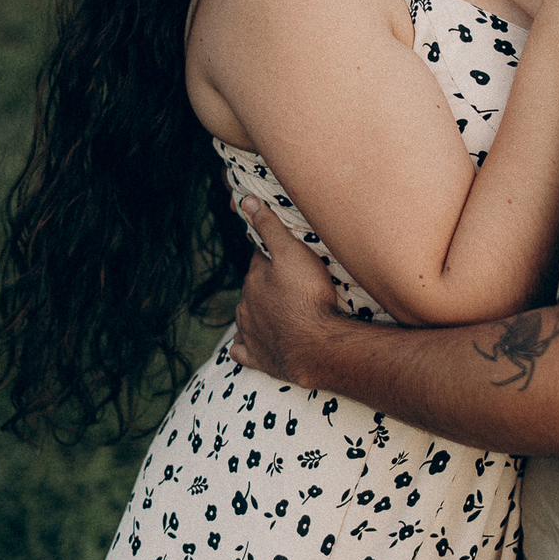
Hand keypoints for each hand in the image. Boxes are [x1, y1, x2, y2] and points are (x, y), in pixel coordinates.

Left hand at [230, 198, 343, 386]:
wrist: (316, 346)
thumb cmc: (307, 296)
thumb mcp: (292, 252)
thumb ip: (269, 227)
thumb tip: (245, 201)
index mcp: (253, 278)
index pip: (258, 258)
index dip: (271, 253)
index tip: (284, 251)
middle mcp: (246, 305)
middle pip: (253, 287)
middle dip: (266, 282)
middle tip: (291, 281)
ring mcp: (250, 333)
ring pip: (247, 316)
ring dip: (258, 311)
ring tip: (278, 309)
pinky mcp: (258, 357)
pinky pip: (242, 350)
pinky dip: (245, 345)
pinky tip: (250, 342)